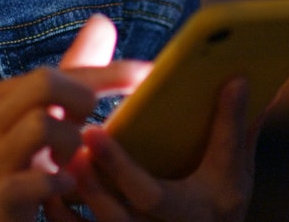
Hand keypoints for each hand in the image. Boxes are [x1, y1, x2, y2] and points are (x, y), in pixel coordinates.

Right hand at [0, 15, 148, 221]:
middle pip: (44, 83)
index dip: (107, 73)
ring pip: (42, 125)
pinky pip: (39, 179)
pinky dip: (62, 180)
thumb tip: (103, 22)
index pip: (56, 72)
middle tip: (90, 123)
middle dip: (81, 98)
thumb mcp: (37, 117)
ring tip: (75, 159)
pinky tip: (67, 185)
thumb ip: (71, 73)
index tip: (148, 74)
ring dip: (72, 143)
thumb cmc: (15, 164)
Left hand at [47, 76, 260, 221]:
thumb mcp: (233, 171)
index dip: (118, 164)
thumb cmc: (220, 204)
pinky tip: (49, 188)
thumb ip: (234, 128)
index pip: (147, 194)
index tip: (92, 131)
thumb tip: (239, 79)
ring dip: (71, 196)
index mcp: (187, 212)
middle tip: (65, 146)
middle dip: (89, 181)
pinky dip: (61, 215)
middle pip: (113, 215)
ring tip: (54, 160)